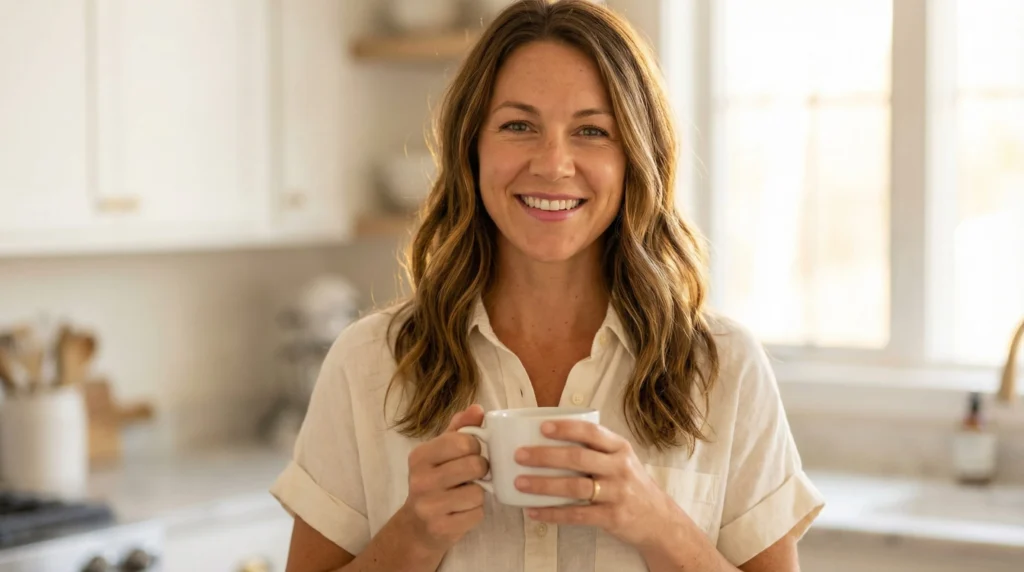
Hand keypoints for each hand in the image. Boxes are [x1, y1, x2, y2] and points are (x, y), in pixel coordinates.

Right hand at [399, 404, 488, 552]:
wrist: (417, 526)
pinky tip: (461, 511)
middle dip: (481, 469)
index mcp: (420, 456)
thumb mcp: (441, 452)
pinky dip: (475, 513)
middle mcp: (420, 480)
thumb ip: (460, 429)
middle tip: (472, 475)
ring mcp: (429, 506)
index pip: (463, 441)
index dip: (476, 447)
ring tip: (464, 494)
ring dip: (478, 494)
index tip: (470, 453)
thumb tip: (477, 409)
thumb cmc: (435, 481)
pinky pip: (476, 514)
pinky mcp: (441, 528)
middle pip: (474, 465)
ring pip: (478, 492)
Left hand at [513, 420, 678, 549]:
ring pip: (575, 486)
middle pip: (578, 458)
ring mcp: (617, 493)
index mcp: (620, 448)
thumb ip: (596, 449)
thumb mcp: (622, 460)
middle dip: (545, 455)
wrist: (659, 519)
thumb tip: (549, 439)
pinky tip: (533, 512)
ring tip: (520, 483)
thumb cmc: (632, 484)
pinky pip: (577, 515)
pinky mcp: (612, 517)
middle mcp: (620, 468)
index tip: (542, 427)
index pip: (592, 432)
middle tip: (520, 455)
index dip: (566, 428)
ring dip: (543, 485)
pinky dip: (552, 513)